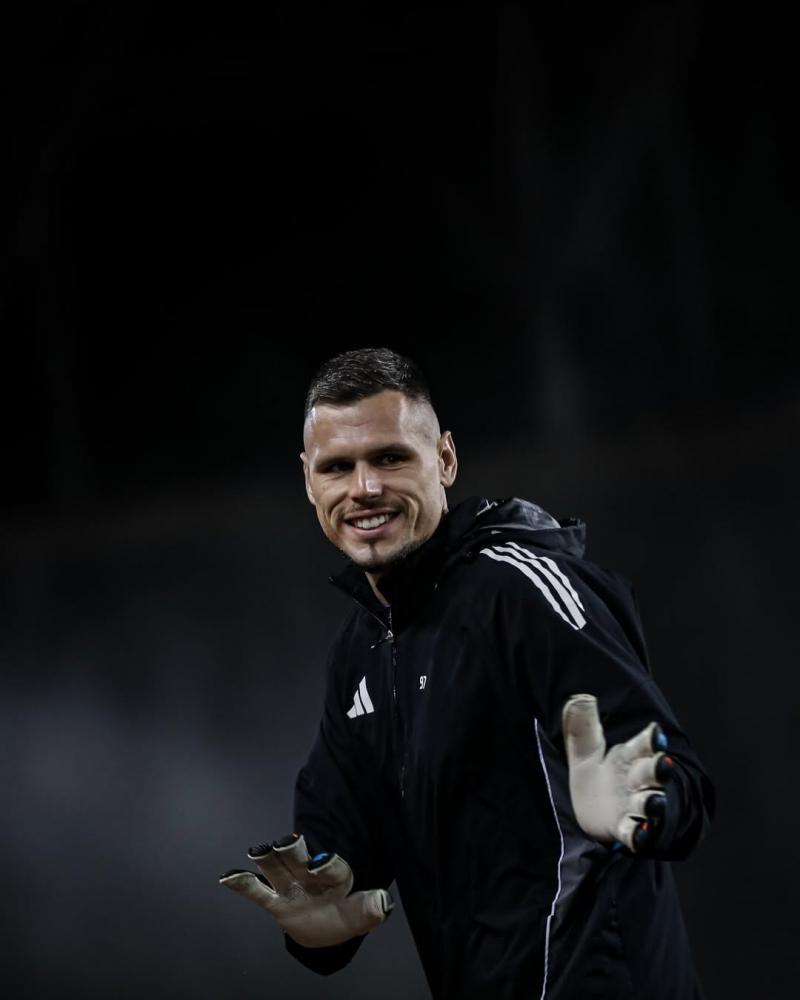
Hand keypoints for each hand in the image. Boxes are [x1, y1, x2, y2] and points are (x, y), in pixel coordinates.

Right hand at [219, 833, 392, 946]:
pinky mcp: (276, 902)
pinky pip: (259, 893)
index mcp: (336, 877)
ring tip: (259, 850)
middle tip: (288, 841)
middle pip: (300, 861)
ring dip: (269, 860)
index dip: (327, 865)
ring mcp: (291, 888)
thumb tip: (383, 902)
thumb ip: (370, 908)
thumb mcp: (362, 915)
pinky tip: (228, 876)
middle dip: (295, 851)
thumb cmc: (347, 913)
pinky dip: (244, 884)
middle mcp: (310, 878)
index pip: (332, 868)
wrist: (328, 928)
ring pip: (277, 870)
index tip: (321, 862)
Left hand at [561, 694, 673, 851]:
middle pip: (652, 772)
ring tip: (654, 801)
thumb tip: (581, 698)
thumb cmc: (596, 775)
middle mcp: (637, 779)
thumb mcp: (584, 749)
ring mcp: (634, 804)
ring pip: (650, 802)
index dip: (650, 738)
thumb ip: (584, 726)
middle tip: (663, 764)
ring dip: (654, 802)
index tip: (655, 731)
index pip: (643, 744)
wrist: (591, 810)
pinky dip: (638, 834)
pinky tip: (638, 834)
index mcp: (629, 756)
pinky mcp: (625, 827)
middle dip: (659, 769)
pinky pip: (634, 832)